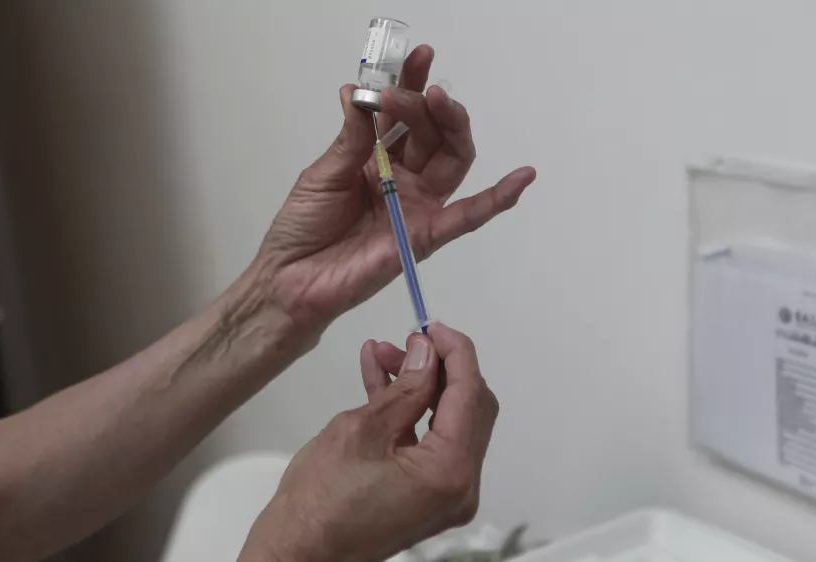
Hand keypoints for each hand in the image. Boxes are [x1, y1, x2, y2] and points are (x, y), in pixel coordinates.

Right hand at [238, 324, 498, 561]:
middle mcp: (460, 487)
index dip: (455, 352)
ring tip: (383, 354)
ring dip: (419, 385)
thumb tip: (427, 353)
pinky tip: (381, 381)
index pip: (470, 394)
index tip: (431, 327)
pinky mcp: (427, 496)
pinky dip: (410, 412)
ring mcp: (445, 495)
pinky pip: (429, 442)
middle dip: (438, 367)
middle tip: (408, 340)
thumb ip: (405, 387)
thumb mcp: (361, 428)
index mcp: (450, 471)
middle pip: (468, 408)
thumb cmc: (320, 503)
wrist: (299, 552)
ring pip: (447, 421)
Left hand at [258, 45, 535, 331]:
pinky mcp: (425, 236)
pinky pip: (468, 216)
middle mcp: (402, 177)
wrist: (293, 279)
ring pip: (451, 159)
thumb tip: (358, 91)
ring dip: (451, 127)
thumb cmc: (303, 227)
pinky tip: (522, 177)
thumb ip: (351, 136)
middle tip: (411, 89)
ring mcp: (417, 205)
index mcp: (376, 158)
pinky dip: (498, 198)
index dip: (412, 84)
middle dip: (425, 103)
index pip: (402, 115)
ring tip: (438, 101)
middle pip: (431, 133)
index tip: (418, 55)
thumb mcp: (323, 172)